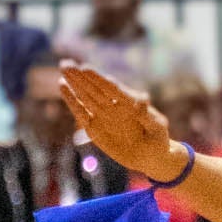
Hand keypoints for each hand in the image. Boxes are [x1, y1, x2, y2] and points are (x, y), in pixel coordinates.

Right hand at [59, 63, 188, 182]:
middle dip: (81, 77)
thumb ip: (148, 116)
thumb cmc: (158, 140)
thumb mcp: (157, 127)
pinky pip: (81, 113)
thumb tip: (143, 99)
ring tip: (63, 69)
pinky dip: (72, 101)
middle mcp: (114, 105)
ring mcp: (103, 115)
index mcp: (129, 102)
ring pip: (86, 96)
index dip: (98, 79)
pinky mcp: (94, 128)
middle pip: (95, 88)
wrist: (151, 157)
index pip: (111, 88)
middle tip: (66, 64)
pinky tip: (63, 86)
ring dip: (74, 83)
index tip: (86, 68)